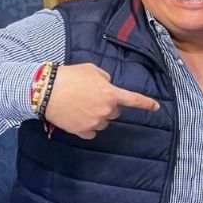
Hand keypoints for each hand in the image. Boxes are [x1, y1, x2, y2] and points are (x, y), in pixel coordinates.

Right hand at [43, 63, 158, 138]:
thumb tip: (107, 85)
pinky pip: (91, 132)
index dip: (146, 103)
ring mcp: (94, 122)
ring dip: (96, 116)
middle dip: (107, 106)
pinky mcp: (82, 131)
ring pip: (103, 122)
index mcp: (111, 94)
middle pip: (115, 112)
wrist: (46, 91)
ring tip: (80, 106)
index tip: (156, 107)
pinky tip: (76, 117)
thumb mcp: (91, 70)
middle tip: (90, 97)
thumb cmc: (69, 76)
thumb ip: (105, 78)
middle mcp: (106, 110)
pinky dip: (86, 127)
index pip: (134, 100)